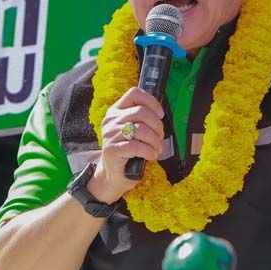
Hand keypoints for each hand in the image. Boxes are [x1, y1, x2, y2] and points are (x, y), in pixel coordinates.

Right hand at [88, 87, 165, 202]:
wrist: (114, 176)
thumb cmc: (128, 152)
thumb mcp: (133, 131)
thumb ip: (142, 119)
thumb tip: (159, 113)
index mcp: (116, 111)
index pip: (134, 93)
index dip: (151, 101)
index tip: (160, 115)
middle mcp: (111, 120)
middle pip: (141, 112)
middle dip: (157, 126)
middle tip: (160, 138)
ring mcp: (110, 135)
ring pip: (141, 129)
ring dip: (155, 140)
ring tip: (156, 149)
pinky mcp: (112, 150)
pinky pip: (137, 146)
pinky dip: (149, 151)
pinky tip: (151, 155)